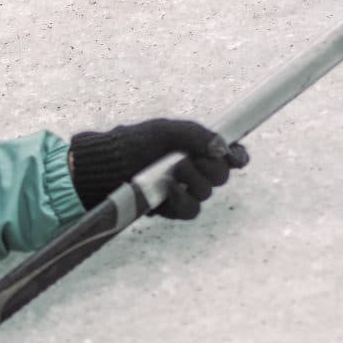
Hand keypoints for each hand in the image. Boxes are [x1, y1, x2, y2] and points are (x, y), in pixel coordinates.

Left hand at [69, 118, 248, 220]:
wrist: (105, 166)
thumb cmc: (133, 144)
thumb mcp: (165, 132)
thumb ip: (196, 135)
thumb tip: (222, 148)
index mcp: (197, 148)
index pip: (230, 155)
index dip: (237, 156)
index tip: (233, 157)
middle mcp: (195, 170)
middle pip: (222, 175)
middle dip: (211, 167)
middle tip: (189, 160)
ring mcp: (183, 190)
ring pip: (207, 193)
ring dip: (194, 181)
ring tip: (174, 170)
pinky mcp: (171, 208)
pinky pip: (191, 210)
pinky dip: (184, 200)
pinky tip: (170, 190)